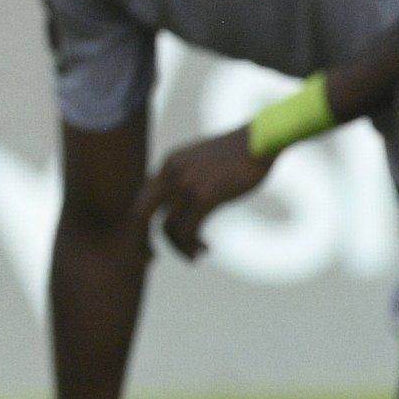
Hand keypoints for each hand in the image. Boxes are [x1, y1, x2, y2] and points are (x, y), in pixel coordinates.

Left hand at [132, 129, 272, 260]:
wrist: (259, 141)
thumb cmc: (236, 155)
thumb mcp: (201, 162)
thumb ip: (186, 179)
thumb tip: (179, 207)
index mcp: (168, 164)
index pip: (142, 198)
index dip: (142, 223)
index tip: (154, 240)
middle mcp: (171, 173)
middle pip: (140, 214)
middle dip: (140, 239)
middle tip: (151, 257)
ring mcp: (187, 184)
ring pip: (167, 229)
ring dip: (180, 248)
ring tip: (196, 254)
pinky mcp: (206, 197)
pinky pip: (187, 231)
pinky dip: (193, 246)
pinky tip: (206, 248)